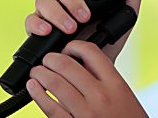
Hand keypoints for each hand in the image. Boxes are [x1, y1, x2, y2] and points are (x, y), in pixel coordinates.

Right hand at [24, 0, 143, 60]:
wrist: (96, 70)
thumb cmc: (110, 39)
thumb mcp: (127, 15)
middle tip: (85, 16)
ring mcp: (48, 11)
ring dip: (58, 13)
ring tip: (71, 29)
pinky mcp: (37, 28)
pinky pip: (30, 20)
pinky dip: (37, 24)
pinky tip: (48, 31)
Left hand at [27, 40, 147, 117]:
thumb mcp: (124, 97)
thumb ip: (105, 80)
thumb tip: (80, 65)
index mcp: (115, 84)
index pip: (91, 52)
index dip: (74, 46)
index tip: (68, 49)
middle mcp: (100, 96)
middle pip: (67, 65)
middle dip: (51, 58)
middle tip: (47, 59)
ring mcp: (86, 113)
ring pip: (55, 83)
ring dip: (40, 73)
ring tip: (36, 72)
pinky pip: (50, 107)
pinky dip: (37, 94)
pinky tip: (33, 87)